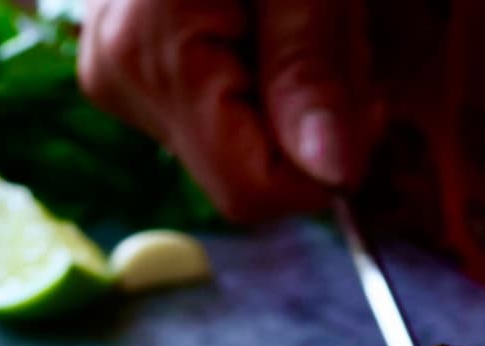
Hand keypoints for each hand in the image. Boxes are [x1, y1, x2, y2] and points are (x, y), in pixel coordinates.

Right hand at [79, 0, 380, 219]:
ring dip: (286, 102)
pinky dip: (257, 83)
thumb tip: (332, 173)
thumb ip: (313, 68)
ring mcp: (114, 74)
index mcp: (152, 51)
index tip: (370, 102)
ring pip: (229, 149)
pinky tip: (262, 22)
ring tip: (296, 15)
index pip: (250, 189)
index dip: (322, 168)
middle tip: (335, 33)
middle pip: (240, 172)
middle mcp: (117, 76)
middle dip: (306, 125)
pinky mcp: (127, 67)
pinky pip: (210, 116)